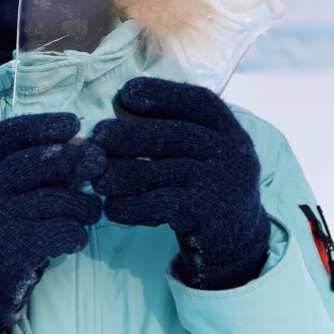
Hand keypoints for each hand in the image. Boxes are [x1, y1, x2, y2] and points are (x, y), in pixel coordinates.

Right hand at [0, 113, 104, 333]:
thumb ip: (30, 165)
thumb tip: (83, 146)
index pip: (8, 134)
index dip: (43, 124)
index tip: (74, 122)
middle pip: (36, 162)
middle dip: (74, 158)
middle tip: (99, 161)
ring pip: (58, 199)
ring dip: (84, 205)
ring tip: (89, 211)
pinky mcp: (16, 250)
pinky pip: (64, 231)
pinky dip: (78, 233)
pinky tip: (75, 237)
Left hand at [91, 77, 270, 289]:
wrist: (236, 240)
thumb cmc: (203, 184)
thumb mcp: (201, 150)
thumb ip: (172, 126)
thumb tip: (119, 103)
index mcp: (228, 129)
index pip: (197, 100)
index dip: (160, 92)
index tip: (126, 93)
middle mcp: (231, 151)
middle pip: (171, 134)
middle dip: (127, 134)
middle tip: (97, 139)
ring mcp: (221, 183)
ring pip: (158, 172)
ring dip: (120, 175)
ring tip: (99, 180)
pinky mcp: (207, 213)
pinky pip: (158, 204)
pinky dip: (130, 206)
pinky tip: (114, 208)